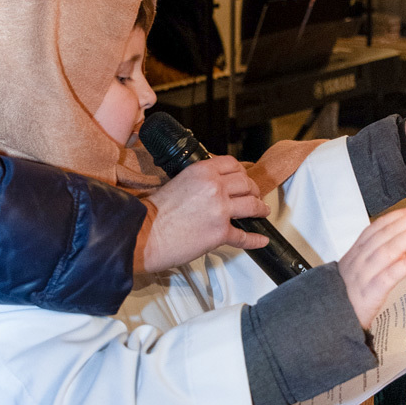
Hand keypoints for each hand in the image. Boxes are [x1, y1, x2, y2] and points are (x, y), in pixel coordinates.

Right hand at [142, 157, 269, 272]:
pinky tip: (261, 240)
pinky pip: (244, 236)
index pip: (232, 164)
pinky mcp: (221, 233)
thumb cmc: (153, 213)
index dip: (241, 172)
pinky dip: (255, 239)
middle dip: (253, 190)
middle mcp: (214, 187)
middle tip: (254, 196)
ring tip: (262, 212)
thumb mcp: (176, 182)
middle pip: (246, 184)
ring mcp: (220, 210)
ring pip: (252, 206)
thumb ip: (197, 182)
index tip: (243, 178)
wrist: (144, 234)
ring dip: (260, 209)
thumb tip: (209, 188)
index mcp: (202, 171)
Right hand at [338, 205, 405, 328]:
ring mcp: (364, 275)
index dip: (400, 215)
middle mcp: (359, 260)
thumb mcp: (359, 271)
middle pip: (386, 234)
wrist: (330, 322)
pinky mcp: (370, 293)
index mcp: (357, 253)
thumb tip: (403, 249)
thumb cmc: (348, 297)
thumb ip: (378, 258)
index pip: (379, 227)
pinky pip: (390, 276)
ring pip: (389, 250)